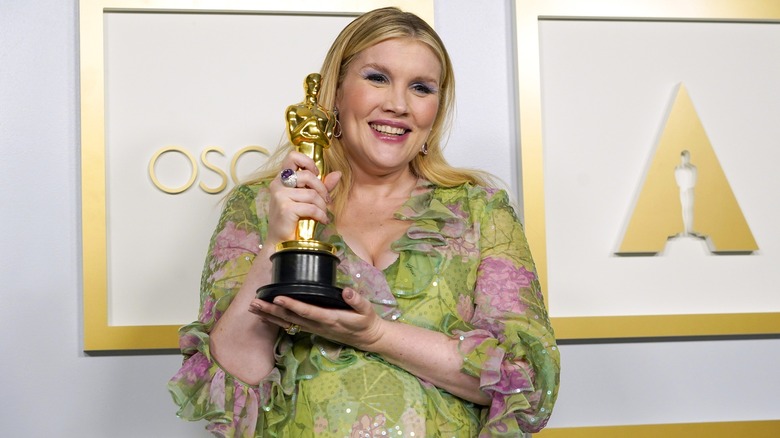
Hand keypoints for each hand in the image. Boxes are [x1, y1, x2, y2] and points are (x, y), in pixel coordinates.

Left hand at [248, 288, 385, 350]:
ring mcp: (313, 328)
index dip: (292, 305)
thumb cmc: (366, 321)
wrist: (367, 338)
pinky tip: (265, 316)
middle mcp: (318, 325)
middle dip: (272, 310)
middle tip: (254, 302)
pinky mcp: (312, 329)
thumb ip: (357, 301)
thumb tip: (347, 292)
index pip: (307, 311)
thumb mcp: (366, 310)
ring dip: (269, 315)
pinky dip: (276, 320)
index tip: (277, 297)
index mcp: (330, 318)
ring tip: (253, 308)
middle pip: (291, 318)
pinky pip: (290, 325)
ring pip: (287, 322)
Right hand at [266, 151, 340, 246]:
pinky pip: (311, 207)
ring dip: (322, 206)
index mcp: (282, 178)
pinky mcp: (285, 208)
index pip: (292, 156)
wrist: (282, 241)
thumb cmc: (293, 219)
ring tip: (323, 213)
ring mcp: (280, 196)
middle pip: (307, 175)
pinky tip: (322, 220)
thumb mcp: (308, 199)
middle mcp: (278, 184)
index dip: (308, 162)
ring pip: (312, 194)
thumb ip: (322, 186)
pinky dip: (321, 215)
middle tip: (326, 200)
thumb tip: (338, 173)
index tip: (316, 174)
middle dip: (322, 189)